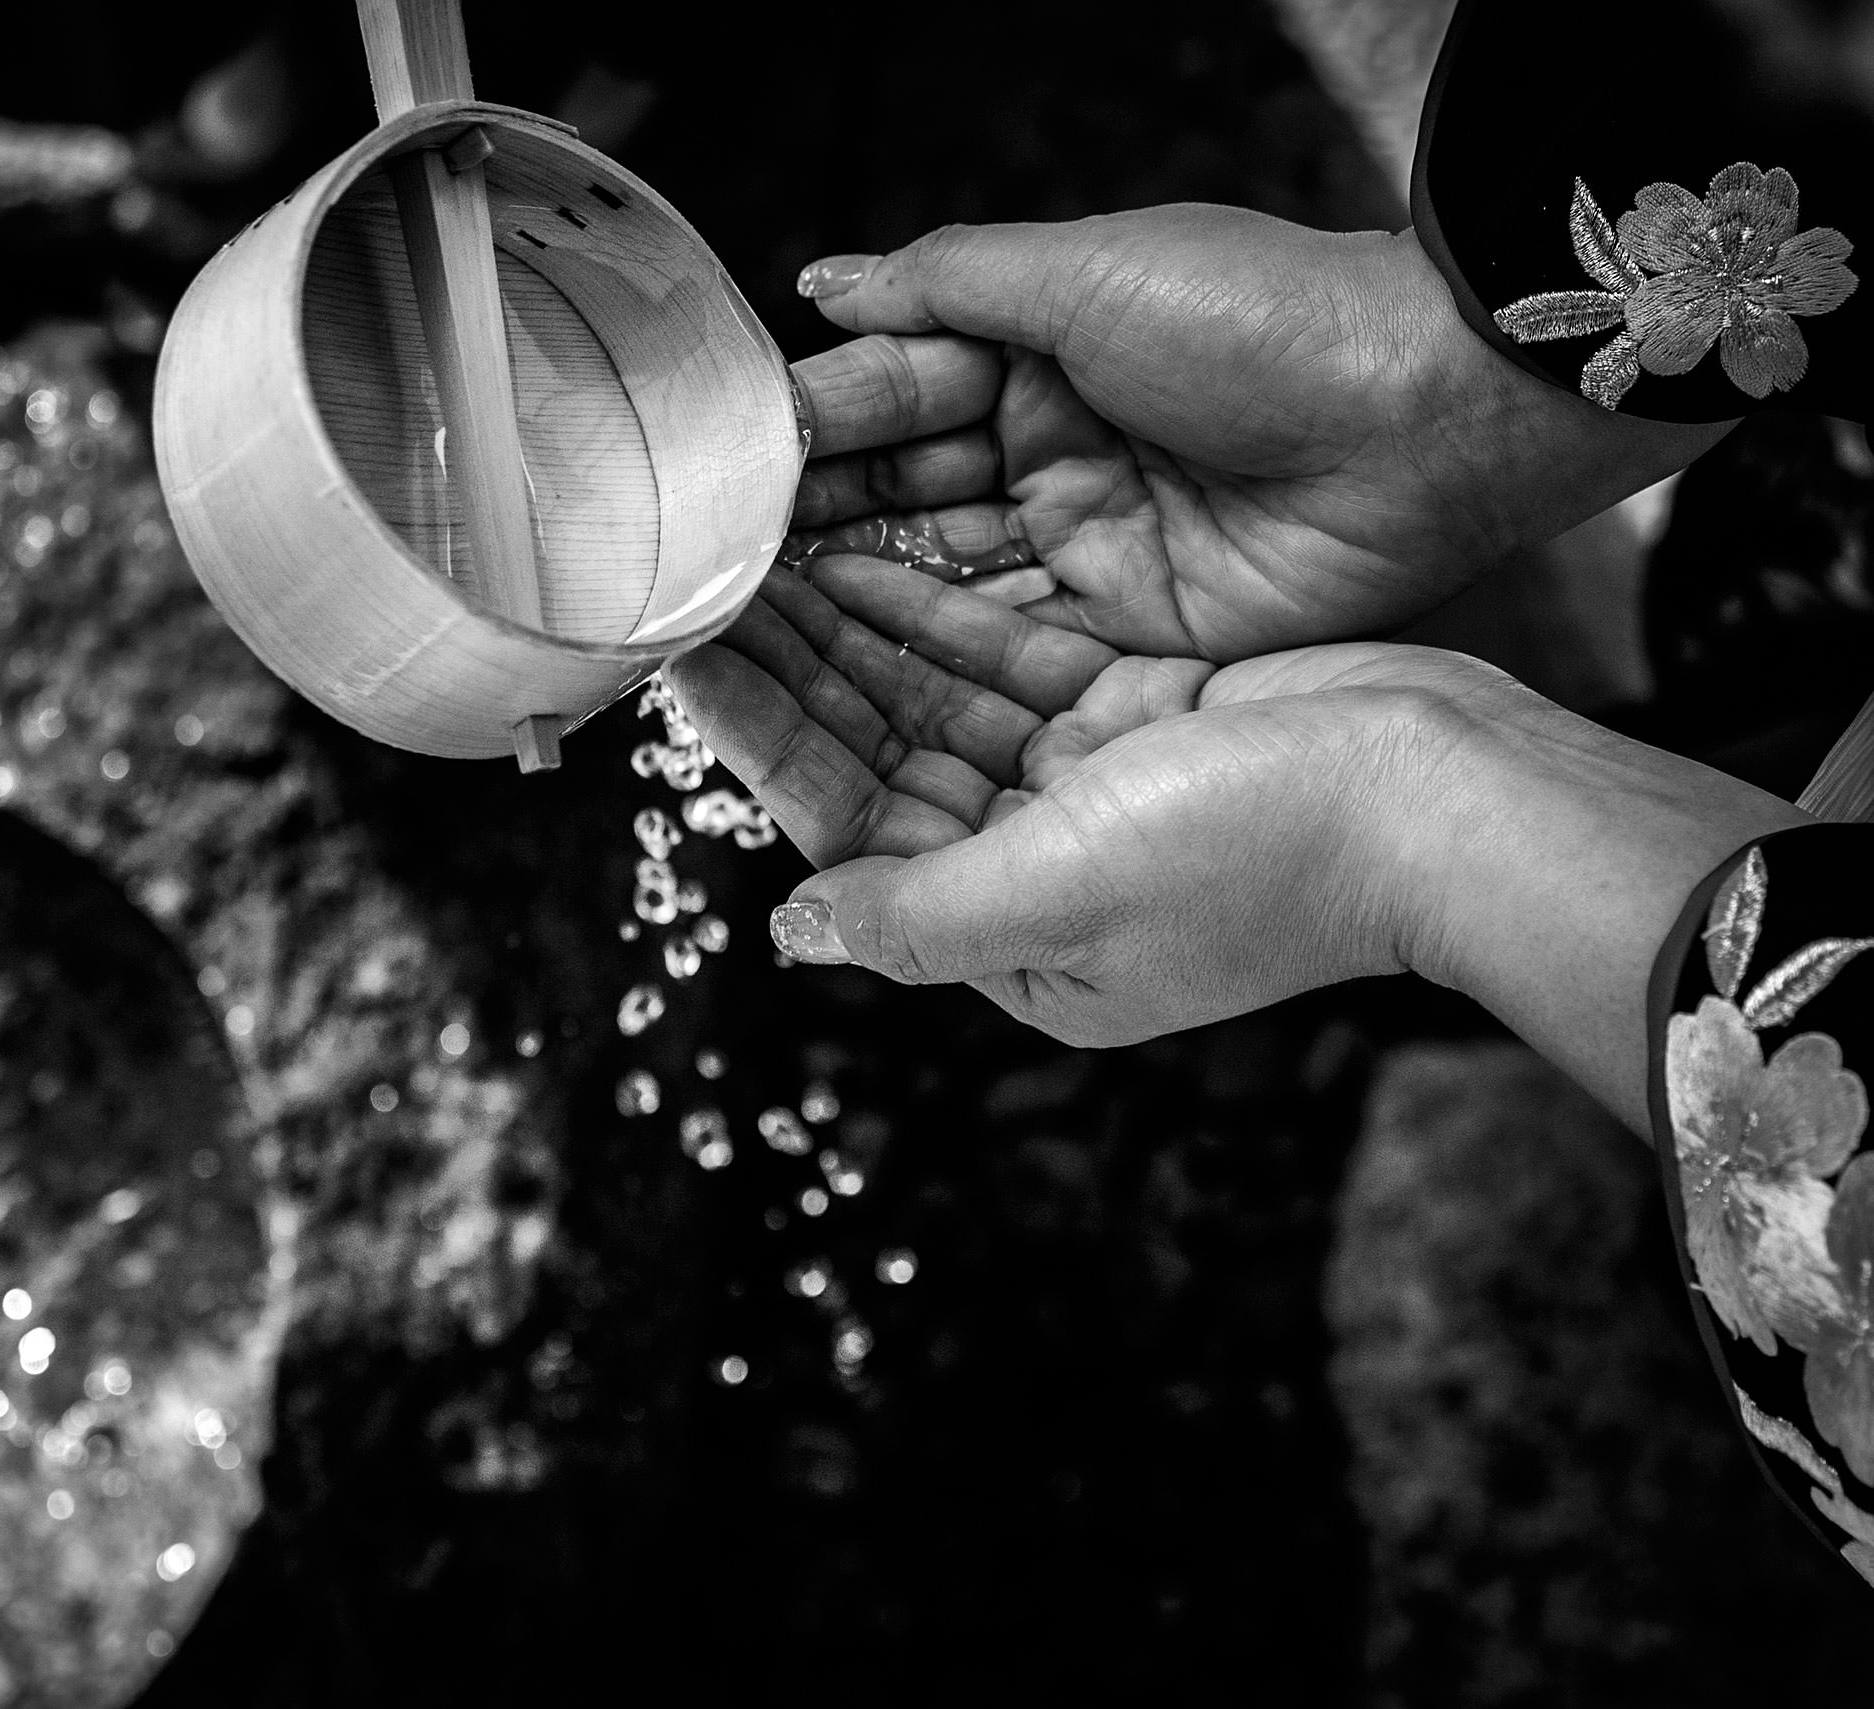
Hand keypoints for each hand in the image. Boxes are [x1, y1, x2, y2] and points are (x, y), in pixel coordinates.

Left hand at [666, 553, 1808, 1125]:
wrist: (1449, 783)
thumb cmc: (1264, 855)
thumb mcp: (1059, 895)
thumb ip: (913, 917)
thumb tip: (790, 938)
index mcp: (1012, 941)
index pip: (844, 828)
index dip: (760, 741)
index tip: (682, 660)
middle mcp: (1038, 868)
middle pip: (877, 752)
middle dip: (789, 667)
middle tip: (699, 573)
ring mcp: (1088, 785)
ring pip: (931, 693)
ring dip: (848, 623)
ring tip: (757, 543)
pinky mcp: (1136, 708)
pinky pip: (1008, 651)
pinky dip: (937, 605)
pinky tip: (858, 546)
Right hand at [785, 210, 1732, 658]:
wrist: (1429, 416)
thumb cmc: (1268, 320)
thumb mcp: (1087, 272)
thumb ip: (945, 286)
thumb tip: (819, 283)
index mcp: (1042, 353)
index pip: (896, 392)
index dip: (814, 426)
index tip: (724, 455)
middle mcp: (1055, 452)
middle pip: (905, 494)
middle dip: (810, 519)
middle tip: (710, 548)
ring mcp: (1088, 545)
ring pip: (940, 572)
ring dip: (847, 586)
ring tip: (744, 602)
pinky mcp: (1128, 630)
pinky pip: (1005, 641)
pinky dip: (924, 643)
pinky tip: (838, 639)